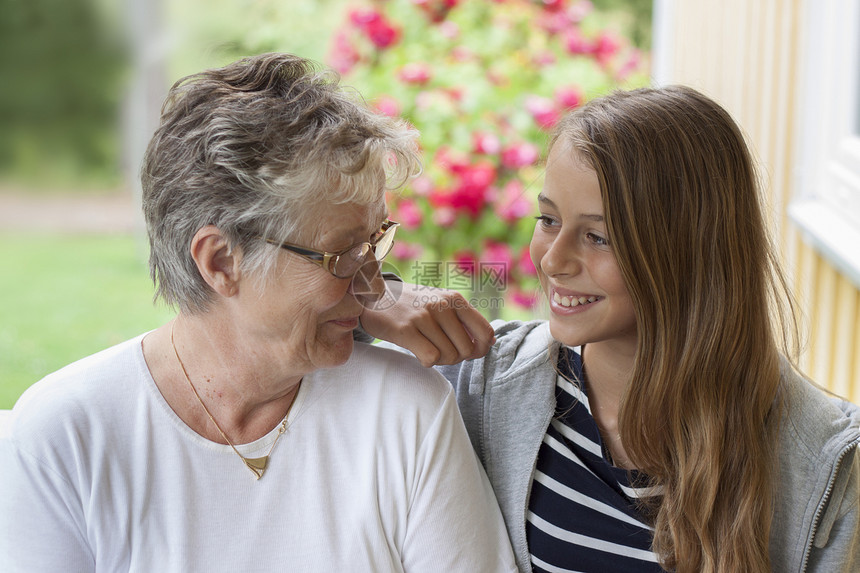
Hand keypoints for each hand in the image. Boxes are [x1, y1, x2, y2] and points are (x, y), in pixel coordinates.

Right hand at [359, 281, 495, 366]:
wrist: (373, 296)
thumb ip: (464, 320)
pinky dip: (427, 362)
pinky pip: (431, 358)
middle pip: (467, 350)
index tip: (469, 352)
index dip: (481, 349)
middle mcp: (442, 305)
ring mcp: (423, 316)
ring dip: (440, 360)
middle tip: (441, 350)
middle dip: (456, 357)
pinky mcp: (406, 330)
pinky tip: (418, 352)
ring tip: (427, 348)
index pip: (485, 331)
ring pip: (449, 356)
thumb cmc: (412, 305)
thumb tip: (491, 342)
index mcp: (455, 299)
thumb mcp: (440, 304)